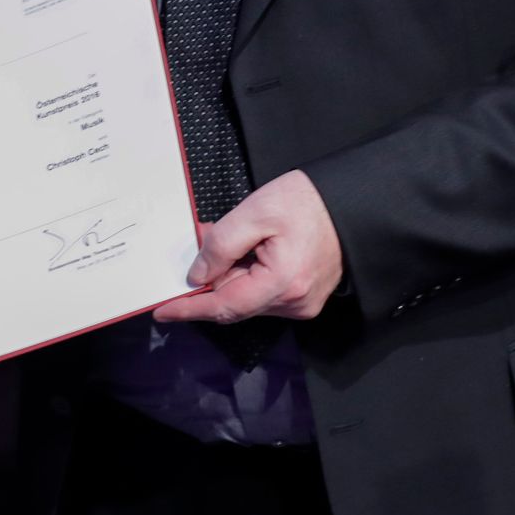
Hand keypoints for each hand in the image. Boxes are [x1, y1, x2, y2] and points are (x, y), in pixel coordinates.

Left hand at [152, 169, 343, 324]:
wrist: (352, 204)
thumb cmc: (306, 202)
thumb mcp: (255, 212)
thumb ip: (221, 245)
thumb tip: (197, 277)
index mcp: (282, 284)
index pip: (225, 307)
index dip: (190, 310)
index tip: (162, 311)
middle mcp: (294, 304)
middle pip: (235, 305)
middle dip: (209, 283)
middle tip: (198, 248)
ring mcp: (303, 305)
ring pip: (248, 301)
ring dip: (229, 278)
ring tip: (229, 242)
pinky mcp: (306, 299)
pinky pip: (265, 296)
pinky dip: (247, 279)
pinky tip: (247, 253)